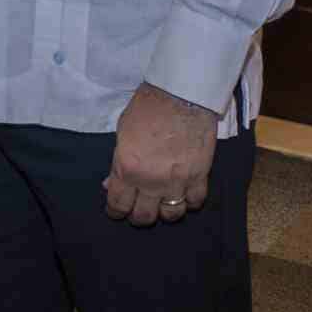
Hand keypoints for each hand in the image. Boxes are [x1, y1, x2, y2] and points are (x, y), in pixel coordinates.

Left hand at [104, 81, 216, 226]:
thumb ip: (117, 163)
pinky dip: (190, 201)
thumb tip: (111, 183)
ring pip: (171, 215)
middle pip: (143, 216)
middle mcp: (151, 181)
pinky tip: (184, 195)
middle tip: (138, 208)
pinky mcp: (200, 175)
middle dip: (137, 216)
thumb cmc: (147, 108)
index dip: (115, 211)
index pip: (118, 205)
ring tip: (162, 204)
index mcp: (128, 169)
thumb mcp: (122, 133)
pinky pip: (196, 201)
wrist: (181, 94)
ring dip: (164, 212)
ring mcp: (177, 181)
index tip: (116, 211)